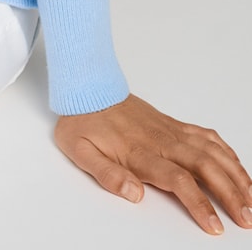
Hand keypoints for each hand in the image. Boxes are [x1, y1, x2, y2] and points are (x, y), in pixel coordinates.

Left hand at [55, 93, 251, 234]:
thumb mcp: (79, 151)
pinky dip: (227, 151)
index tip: (215, 226)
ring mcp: (170, 130)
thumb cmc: (82, 122)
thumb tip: (135, 194)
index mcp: (140, 153)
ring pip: (212, 151)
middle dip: (231, 194)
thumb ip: (107, 175)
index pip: (178, 180)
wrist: (86, 86)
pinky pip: (206, 136)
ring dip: (236, 174)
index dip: (200, 204)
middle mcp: (161, 141)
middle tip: (247, 219)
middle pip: (205, 167)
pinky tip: (238, 167)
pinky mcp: (173, 124)